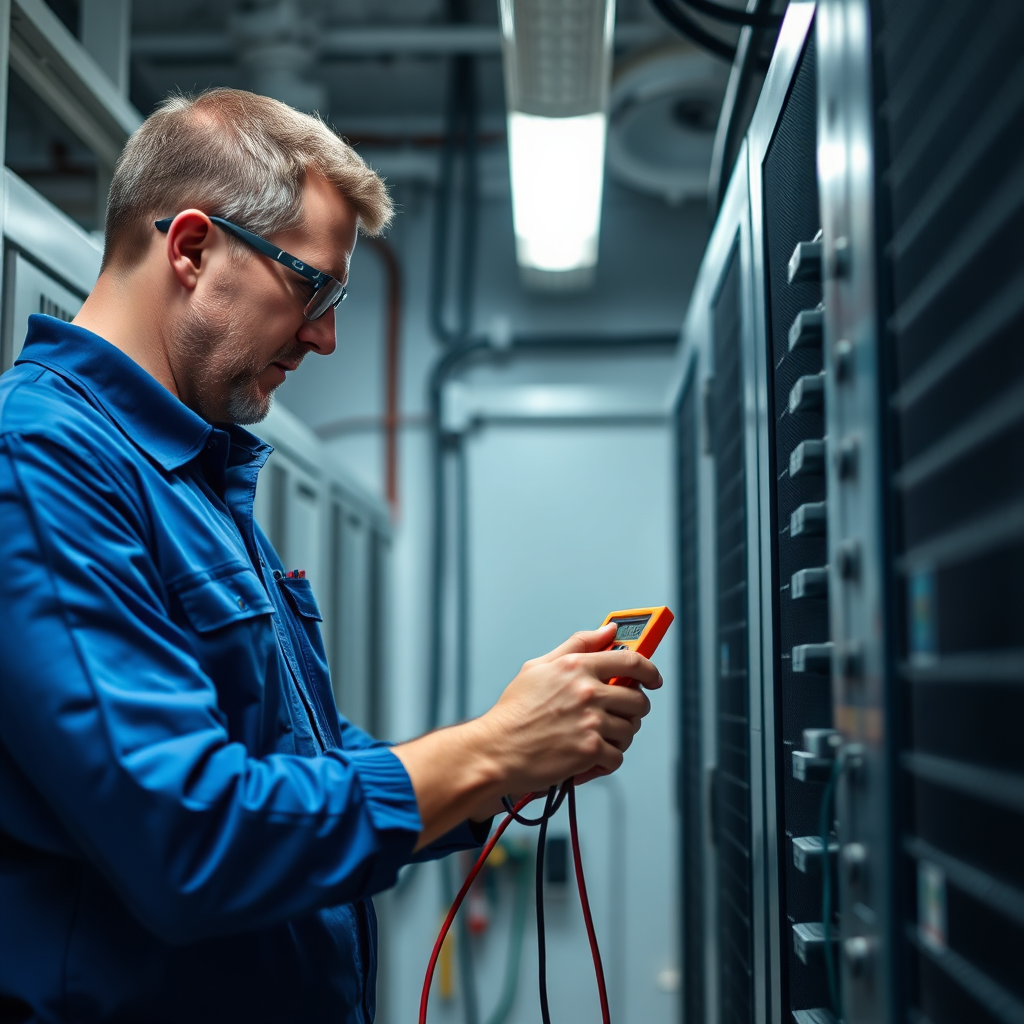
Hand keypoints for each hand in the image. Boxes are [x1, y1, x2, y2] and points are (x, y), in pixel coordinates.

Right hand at [473, 624, 661, 794]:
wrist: (496, 749)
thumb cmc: (514, 710)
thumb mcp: (539, 667)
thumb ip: (577, 644)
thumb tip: (608, 631)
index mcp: (576, 666)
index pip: (630, 660)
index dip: (649, 670)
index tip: (654, 679)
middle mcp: (587, 691)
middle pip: (638, 700)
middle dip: (633, 711)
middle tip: (617, 716)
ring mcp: (590, 721)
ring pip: (630, 730)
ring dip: (618, 737)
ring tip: (596, 738)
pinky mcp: (589, 750)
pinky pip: (617, 756)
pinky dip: (605, 761)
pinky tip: (587, 757)